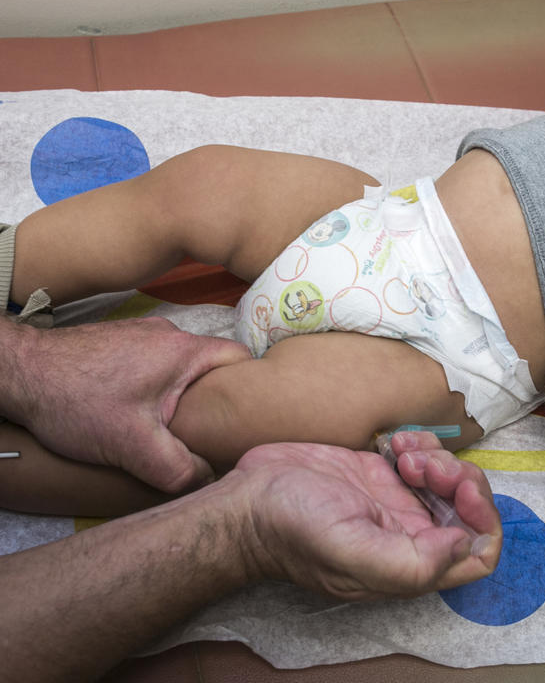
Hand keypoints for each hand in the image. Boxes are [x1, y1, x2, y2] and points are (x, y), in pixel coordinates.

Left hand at [9, 317, 249, 492]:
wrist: (18, 372)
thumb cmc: (75, 400)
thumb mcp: (132, 446)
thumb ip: (177, 469)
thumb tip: (207, 481)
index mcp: (184, 350)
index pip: (241, 359)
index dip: (250, 388)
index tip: (246, 417)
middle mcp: (168, 333)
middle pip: (212, 365)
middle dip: (214, 397)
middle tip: (208, 430)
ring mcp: (142, 333)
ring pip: (181, 365)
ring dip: (181, 392)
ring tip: (170, 424)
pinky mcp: (119, 341)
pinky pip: (155, 362)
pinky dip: (155, 384)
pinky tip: (137, 409)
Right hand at [236, 432, 500, 599]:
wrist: (248, 500)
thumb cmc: (292, 529)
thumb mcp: (350, 551)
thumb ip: (411, 562)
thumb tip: (464, 545)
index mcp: (411, 564)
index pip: (479, 553)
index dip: (483, 519)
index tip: (458, 488)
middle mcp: (411, 536)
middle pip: (469, 510)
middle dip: (459, 479)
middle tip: (423, 464)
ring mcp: (397, 503)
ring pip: (450, 480)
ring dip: (438, 458)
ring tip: (403, 453)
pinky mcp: (381, 474)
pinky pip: (424, 457)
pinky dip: (419, 443)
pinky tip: (393, 442)